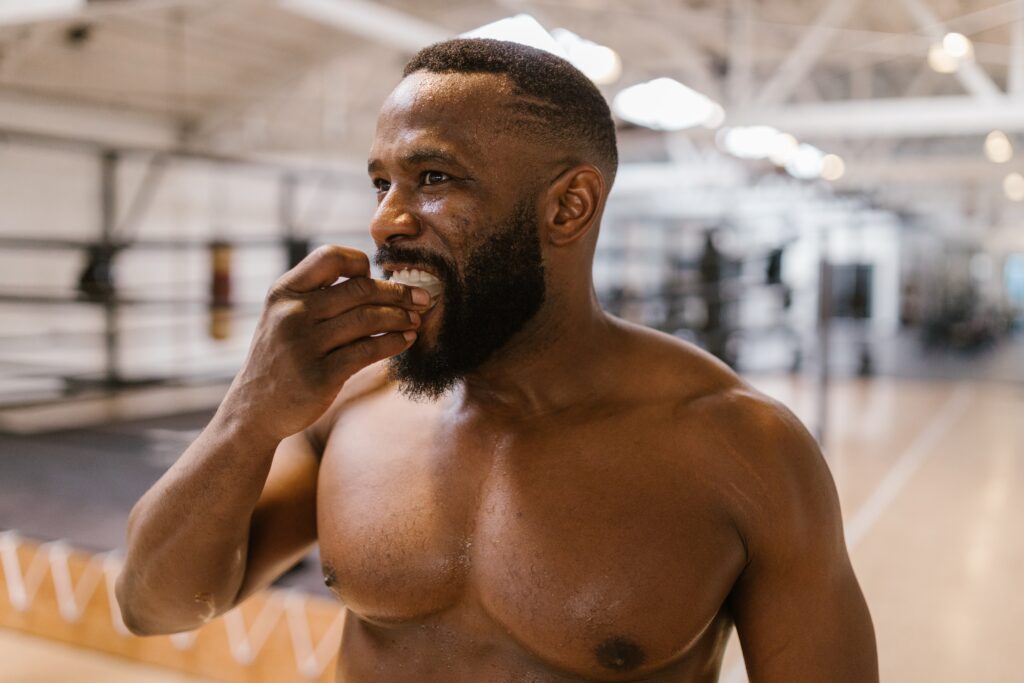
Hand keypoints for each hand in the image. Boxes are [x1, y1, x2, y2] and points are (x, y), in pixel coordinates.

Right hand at [225, 245, 428, 441]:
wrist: (254, 409)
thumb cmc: (282, 357)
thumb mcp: (285, 317)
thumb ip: (318, 296)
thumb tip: (375, 279)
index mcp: (284, 292)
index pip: (330, 257)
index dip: (361, 262)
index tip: (379, 276)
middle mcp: (291, 314)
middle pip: (358, 289)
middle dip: (398, 292)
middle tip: (422, 297)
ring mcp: (304, 346)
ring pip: (368, 319)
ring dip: (400, 317)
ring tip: (416, 319)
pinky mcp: (320, 376)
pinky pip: (367, 352)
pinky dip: (394, 343)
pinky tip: (407, 340)